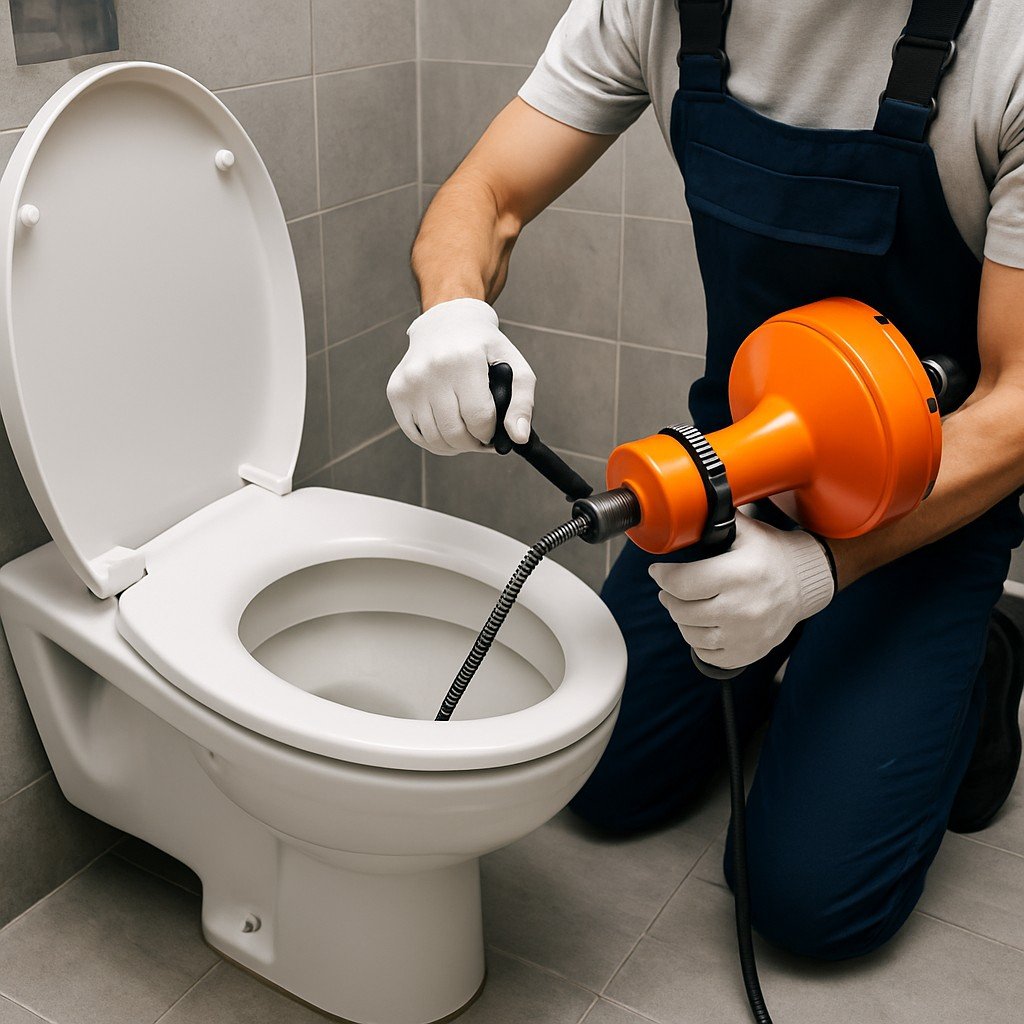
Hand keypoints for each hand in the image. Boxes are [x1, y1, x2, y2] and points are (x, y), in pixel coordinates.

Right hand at [387, 298, 535, 455]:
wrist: (446, 323)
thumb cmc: (485, 349)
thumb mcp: (514, 367)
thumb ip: (523, 403)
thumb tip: (518, 439)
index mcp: (465, 360)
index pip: (479, 419)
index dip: (490, 434)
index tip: (493, 431)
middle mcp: (432, 369)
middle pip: (455, 433)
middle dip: (473, 443)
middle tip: (481, 437)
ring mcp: (410, 381)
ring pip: (434, 439)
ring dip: (454, 446)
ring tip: (466, 434)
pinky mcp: (396, 391)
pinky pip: (414, 435)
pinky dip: (433, 442)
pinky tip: (446, 431)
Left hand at [649, 512, 834, 670]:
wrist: (806, 584)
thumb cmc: (773, 555)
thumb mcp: (748, 531)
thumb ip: (716, 520)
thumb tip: (688, 507)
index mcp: (738, 575)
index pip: (682, 583)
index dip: (663, 576)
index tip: (657, 571)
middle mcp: (742, 608)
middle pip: (682, 610)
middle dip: (669, 596)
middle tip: (669, 589)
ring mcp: (745, 635)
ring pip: (690, 634)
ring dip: (681, 619)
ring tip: (684, 606)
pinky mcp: (748, 652)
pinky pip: (707, 654)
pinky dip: (699, 641)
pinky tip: (703, 625)